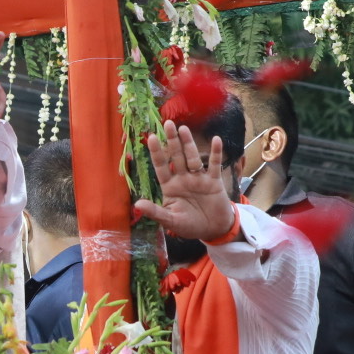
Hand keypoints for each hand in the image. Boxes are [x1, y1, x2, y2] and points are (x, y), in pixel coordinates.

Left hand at [131, 120, 234, 243]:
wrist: (213, 230)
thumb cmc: (190, 225)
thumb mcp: (171, 221)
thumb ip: (156, 212)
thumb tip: (137, 204)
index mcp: (170, 187)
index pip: (161, 166)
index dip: (156, 153)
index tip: (150, 137)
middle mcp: (183, 179)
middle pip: (176, 157)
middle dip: (172, 141)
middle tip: (167, 124)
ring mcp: (199, 178)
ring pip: (193, 158)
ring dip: (189, 144)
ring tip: (183, 129)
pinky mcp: (214, 181)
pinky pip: (214, 165)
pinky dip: (216, 153)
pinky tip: (216, 140)